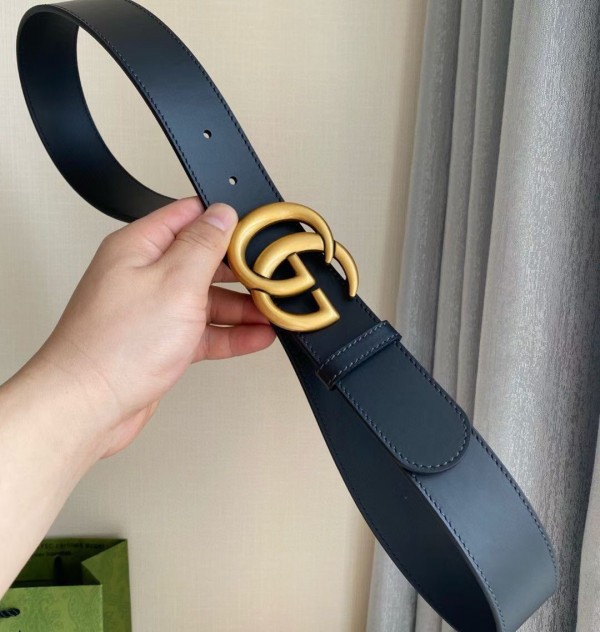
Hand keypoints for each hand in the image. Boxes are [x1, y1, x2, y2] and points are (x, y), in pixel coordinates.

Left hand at [26, 197, 274, 457]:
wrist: (89, 406)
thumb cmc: (117, 346)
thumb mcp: (175, 282)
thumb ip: (203, 245)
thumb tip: (222, 214)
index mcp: (139, 247)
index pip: (189, 216)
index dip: (225, 221)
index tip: (256, 232)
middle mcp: (144, 275)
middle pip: (202, 260)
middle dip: (239, 270)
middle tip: (270, 277)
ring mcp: (153, 310)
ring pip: (206, 299)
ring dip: (240, 307)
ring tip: (271, 313)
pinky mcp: (161, 342)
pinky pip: (203, 331)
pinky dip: (230, 334)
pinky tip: (256, 337)